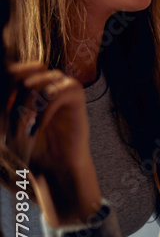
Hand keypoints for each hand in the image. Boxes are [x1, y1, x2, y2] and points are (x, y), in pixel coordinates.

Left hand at [5, 63, 100, 225]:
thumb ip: (5, 98)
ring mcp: (60, 86)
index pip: (11, 70)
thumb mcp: (7, 121)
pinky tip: (40, 126)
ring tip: (27, 126)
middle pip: (20, 75)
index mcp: (28, 83)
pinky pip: (55, 92)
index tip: (6, 114)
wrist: (54, 166)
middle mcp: (44, 80)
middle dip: (13, 102)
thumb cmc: (29, 146)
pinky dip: (44, 111)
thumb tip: (11, 75)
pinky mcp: (75, 96)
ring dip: (25, 108)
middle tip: (17, 125)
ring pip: (36, 82)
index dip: (5, 90)